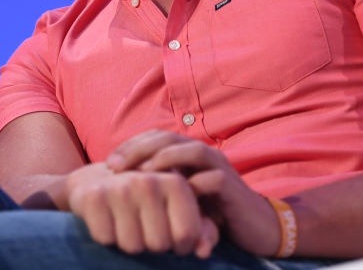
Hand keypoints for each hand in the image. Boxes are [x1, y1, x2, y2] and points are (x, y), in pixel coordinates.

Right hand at [63, 161, 219, 256]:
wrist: (94, 181)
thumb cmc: (145, 201)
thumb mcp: (177, 210)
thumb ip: (202, 230)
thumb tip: (203, 251)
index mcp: (175, 183)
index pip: (186, 236)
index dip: (178, 245)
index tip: (168, 233)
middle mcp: (148, 182)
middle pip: (159, 245)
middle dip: (150, 244)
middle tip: (142, 226)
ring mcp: (119, 188)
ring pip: (132, 246)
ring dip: (128, 242)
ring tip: (124, 222)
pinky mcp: (92, 197)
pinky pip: (106, 239)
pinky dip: (106, 236)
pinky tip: (106, 219)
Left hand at [107, 130, 280, 256]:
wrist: (254, 226)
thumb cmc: (211, 210)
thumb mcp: (180, 195)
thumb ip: (158, 185)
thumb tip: (118, 185)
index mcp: (187, 152)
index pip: (154, 137)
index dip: (130, 145)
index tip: (108, 163)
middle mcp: (202, 153)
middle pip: (167, 138)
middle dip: (138, 149)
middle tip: (115, 166)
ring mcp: (219, 167)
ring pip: (190, 149)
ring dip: (163, 158)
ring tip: (140, 173)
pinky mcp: (232, 186)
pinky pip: (212, 178)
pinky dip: (193, 184)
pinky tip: (173, 194)